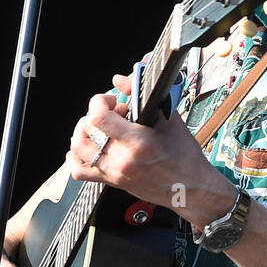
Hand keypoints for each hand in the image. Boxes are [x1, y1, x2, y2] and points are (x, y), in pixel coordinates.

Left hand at [66, 74, 230, 219]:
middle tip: (113, 114)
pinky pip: (79, 171)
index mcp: (138, 142)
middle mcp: (122, 159)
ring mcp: (114, 172)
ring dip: (83, 132)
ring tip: (98, 127)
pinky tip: (87, 147)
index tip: (111, 100)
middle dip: (95, 114)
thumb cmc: (184, 156)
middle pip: (86, 129)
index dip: (99, 102)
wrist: (190, 187)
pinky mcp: (112, 182)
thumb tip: (121, 80)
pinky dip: (75, 157)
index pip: (99, 117)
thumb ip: (142, 96)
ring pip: (78, 148)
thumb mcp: (170, 120)